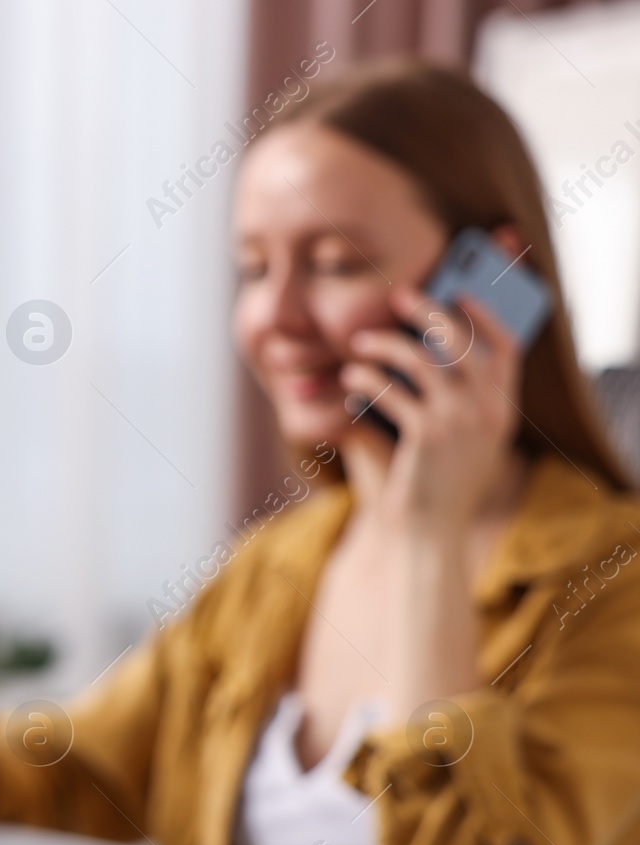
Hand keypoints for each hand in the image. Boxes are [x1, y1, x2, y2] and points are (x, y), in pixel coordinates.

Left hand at [340, 287, 522, 534]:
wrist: (427, 536)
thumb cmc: (433, 486)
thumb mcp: (456, 441)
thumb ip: (452, 399)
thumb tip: (422, 347)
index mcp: (503, 411)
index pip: (506, 348)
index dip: (483, 315)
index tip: (458, 293)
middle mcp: (488, 412)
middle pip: (462, 341)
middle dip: (429, 311)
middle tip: (400, 296)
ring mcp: (459, 423)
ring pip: (421, 360)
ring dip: (386, 344)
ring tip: (361, 342)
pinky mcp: (425, 436)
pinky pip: (391, 390)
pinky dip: (368, 378)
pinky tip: (352, 377)